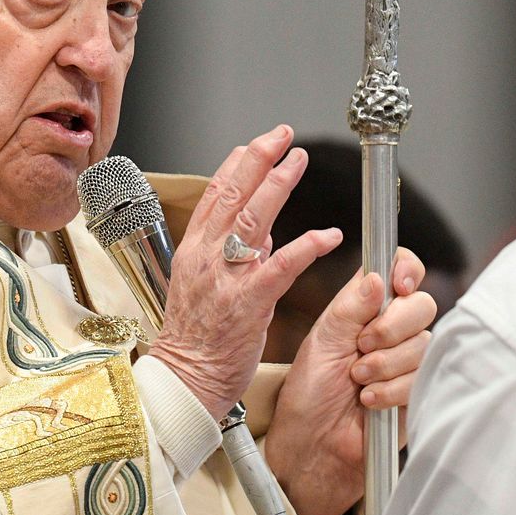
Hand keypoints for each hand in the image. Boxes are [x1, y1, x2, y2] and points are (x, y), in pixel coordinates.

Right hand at [148, 125, 342, 420]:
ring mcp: (226, 278)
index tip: (255, 144)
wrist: (186, 379)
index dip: (236, 165)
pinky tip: (329, 234)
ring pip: (252, 219)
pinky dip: (306, 246)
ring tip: (298, 161)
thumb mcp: (204, 285)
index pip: (214, 195)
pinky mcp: (249, 303)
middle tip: (281, 134)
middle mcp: (206, 256)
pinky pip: (281, 266)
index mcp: (194, 250)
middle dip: (258, 159)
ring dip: (278, 186)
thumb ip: (232, 254)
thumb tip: (260, 230)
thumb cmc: (197, 337)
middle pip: (231, 195)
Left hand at [264, 249, 435, 514]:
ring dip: (386, 363)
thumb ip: (350, 307)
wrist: (315, 444)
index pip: (399, 269)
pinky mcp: (419, 391)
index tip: (398, 284)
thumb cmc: (311, 389)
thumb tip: (377, 277)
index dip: (406, 269)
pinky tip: (369, 399)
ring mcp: (407, 359)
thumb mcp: (323, 340)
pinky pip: (423, 378)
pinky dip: (392, 389)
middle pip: (421, 304)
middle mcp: (391, 327)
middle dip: (391, 326)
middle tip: (362, 345)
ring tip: (357, 379)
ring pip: (424, 343)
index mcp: (365, 305)